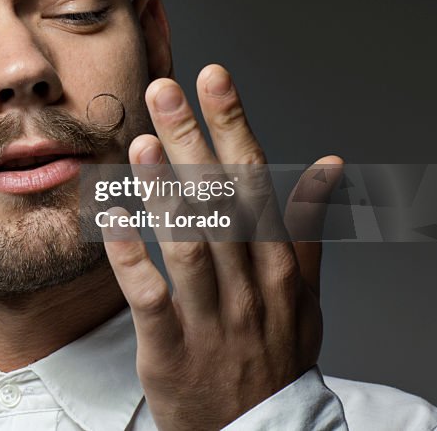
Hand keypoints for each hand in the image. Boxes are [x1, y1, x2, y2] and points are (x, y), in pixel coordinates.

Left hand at [102, 64, 342, 430]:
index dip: (233, 125)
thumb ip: (307, 228)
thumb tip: (327, 165)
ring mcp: (212, 316)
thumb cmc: (275, 358)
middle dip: (193, 140)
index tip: (214, 78)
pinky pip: (149, 293)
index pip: (256, 179)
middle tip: (164, 88)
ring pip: (189, 242)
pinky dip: (130, 252)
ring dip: (164, 190)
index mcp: (278, 264)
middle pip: (220, 200)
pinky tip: (109, 213)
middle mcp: (249, 284)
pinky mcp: (172, 346)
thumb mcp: (306, 295)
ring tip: (139, 141)